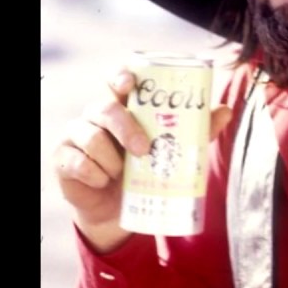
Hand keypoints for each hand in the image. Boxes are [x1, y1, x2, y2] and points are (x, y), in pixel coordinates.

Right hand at [53, 69, 234, 253]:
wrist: (116, 211)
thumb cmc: (142, 171)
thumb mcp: (170, 151)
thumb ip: (196, 130)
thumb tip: (225, 110)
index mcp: (122, 106)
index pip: (115, 79)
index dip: (120, 76)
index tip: (129, 84)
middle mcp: (95, 115)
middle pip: (105, 108)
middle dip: (126, 128)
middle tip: (143, 150)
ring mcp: (76, 135)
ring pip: (91, 137)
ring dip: (111, 160)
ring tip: (121, 175)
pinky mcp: (63, 159)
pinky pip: (77, 162)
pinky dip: (94, 174)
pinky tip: (102, 182)